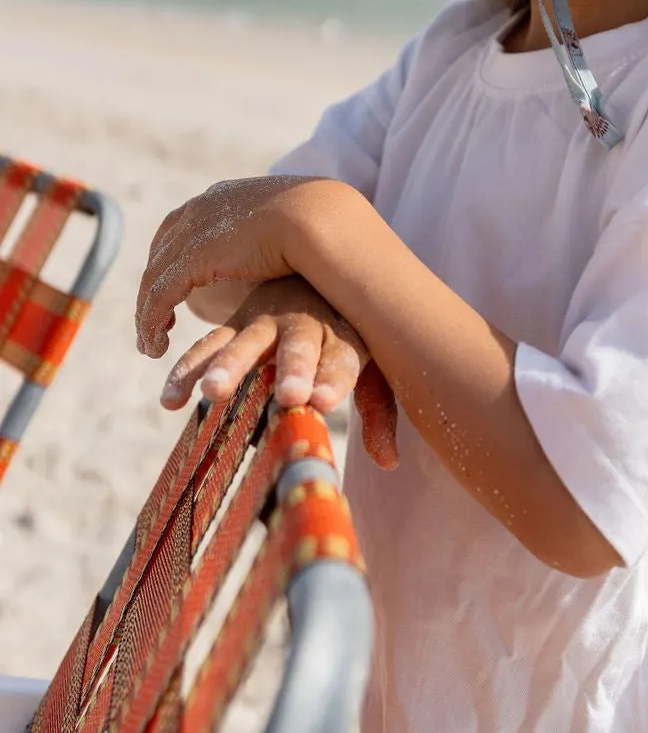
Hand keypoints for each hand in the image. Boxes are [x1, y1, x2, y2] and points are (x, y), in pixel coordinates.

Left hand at [135, 174, 354, 356]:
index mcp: (222, 197)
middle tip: (158, 320)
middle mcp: (200, 209)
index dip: (174, 259)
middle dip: (153, 286)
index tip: (175, 287)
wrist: (318, 219)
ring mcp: (192, 232)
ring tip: (152, 344)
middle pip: (161, 252)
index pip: (180, 227)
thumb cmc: (319, 227)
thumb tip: (281, 258)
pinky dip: (152, 323)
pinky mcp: (191, 259)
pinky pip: (158, 297)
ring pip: (153, 279)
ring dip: (147, 314)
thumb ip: (272, 242)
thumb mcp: (288, 229)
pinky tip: (157, 346)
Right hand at [159, 276, 398, 468]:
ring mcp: (264, 323)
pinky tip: (171, 398)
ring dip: (230, 366)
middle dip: (293, 369)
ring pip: (244, 344)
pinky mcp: (234, 326)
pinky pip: (207, 347)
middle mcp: (302, 326)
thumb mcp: (368, 364)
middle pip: (298, 347)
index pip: (341, 359)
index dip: (333, 379)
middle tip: (288, 394)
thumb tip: (390, 461)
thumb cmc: (343, 331)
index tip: (325, 401)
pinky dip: (188, 370)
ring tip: (215, 392)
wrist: (311, 272)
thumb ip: (377, 410)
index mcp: (341, 336)